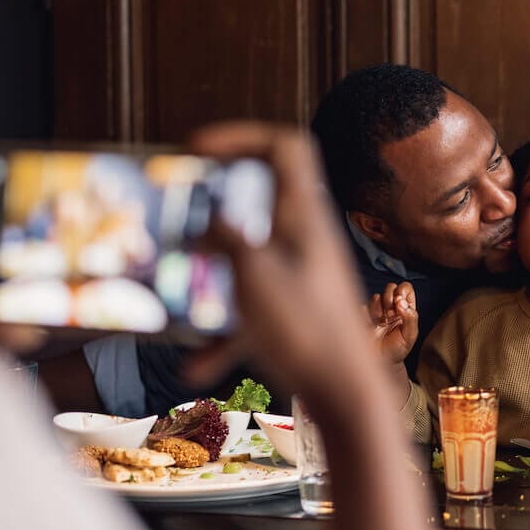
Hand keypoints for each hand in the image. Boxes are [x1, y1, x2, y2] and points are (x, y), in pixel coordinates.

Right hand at [184, 123, 378, 413]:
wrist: (349, 394)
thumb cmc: (307, 331)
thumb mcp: (255, 278)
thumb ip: (227, 240)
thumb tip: (204, 221)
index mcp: (304, 217)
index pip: (286, 147)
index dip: (243, 136)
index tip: (198, 150)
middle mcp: (308, 238)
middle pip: (267, 196)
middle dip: (220, 198)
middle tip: (182, 210)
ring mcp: (306, 273)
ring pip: (255, 251)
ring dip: (217, 262)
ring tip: (180, 276)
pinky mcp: (301, 309)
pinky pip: (255, 309)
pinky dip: (227, 331)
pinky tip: (198, 367)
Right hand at [368, 281, 418, 362]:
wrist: (379, 362)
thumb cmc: (397, 349)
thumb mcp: (410, 336)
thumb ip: (411, 318)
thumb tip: (402, 302)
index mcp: (405, 309)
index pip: (406, 288)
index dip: (403, 292)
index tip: (400, 304)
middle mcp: (391, 308)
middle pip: (390, 287)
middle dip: (390, 298)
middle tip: (391, 314)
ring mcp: (377, 312)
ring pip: (376, 296)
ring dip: (379, 309)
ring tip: (380, 323)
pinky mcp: (363, 317)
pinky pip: (362, 307)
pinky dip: (366, 315)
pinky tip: (370, 326)